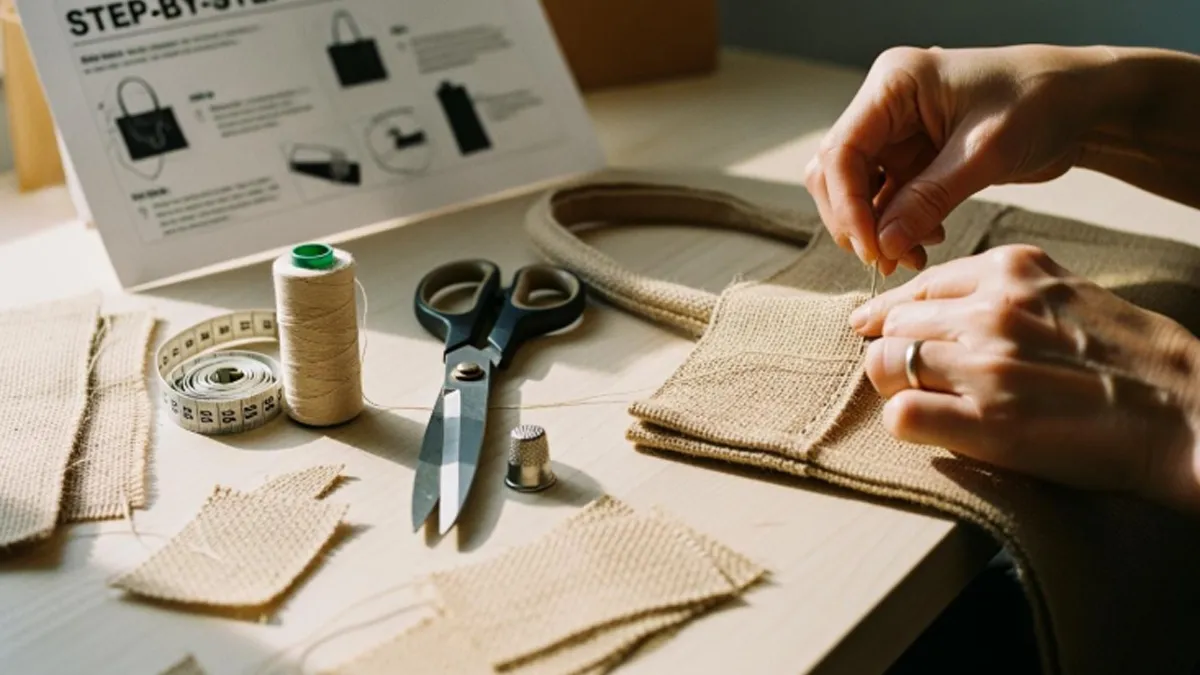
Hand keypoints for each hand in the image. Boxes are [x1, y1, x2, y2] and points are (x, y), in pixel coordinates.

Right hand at [806, 45, 1118, 274]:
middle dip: (855, 220)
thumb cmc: (1042, 103)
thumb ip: (928, 199)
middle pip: (836, 172)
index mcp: (894, 84)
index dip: (847, 205)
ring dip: (876, 228)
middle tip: (886, 260)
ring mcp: (896, 132)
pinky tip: (926, 241)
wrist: (1083, 101)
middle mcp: (885, 105)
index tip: (872, 249)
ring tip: (911, 256)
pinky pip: (886, 199)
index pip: (841, 150)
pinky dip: (897, 225)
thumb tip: (882, 246)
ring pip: (855, 190)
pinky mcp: (913, 157)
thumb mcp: (985, 153)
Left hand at [851, 244, 1199, 512]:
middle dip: (892, 350)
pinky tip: (931, 428)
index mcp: (1011, 270)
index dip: (897, 316)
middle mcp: (992, 309)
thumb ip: (1006, 292)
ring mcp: (987, 364)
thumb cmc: (1132, 358)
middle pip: (894, 324)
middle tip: (909, 378)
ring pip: (885, 363)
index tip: (883, 331)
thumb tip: (942, 306)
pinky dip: (906, 423)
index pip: (919, 286)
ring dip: (896, 386)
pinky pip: (902, 415)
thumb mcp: (1067, 292)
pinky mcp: (989, 422)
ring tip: (925, 402)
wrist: (1189, 414)